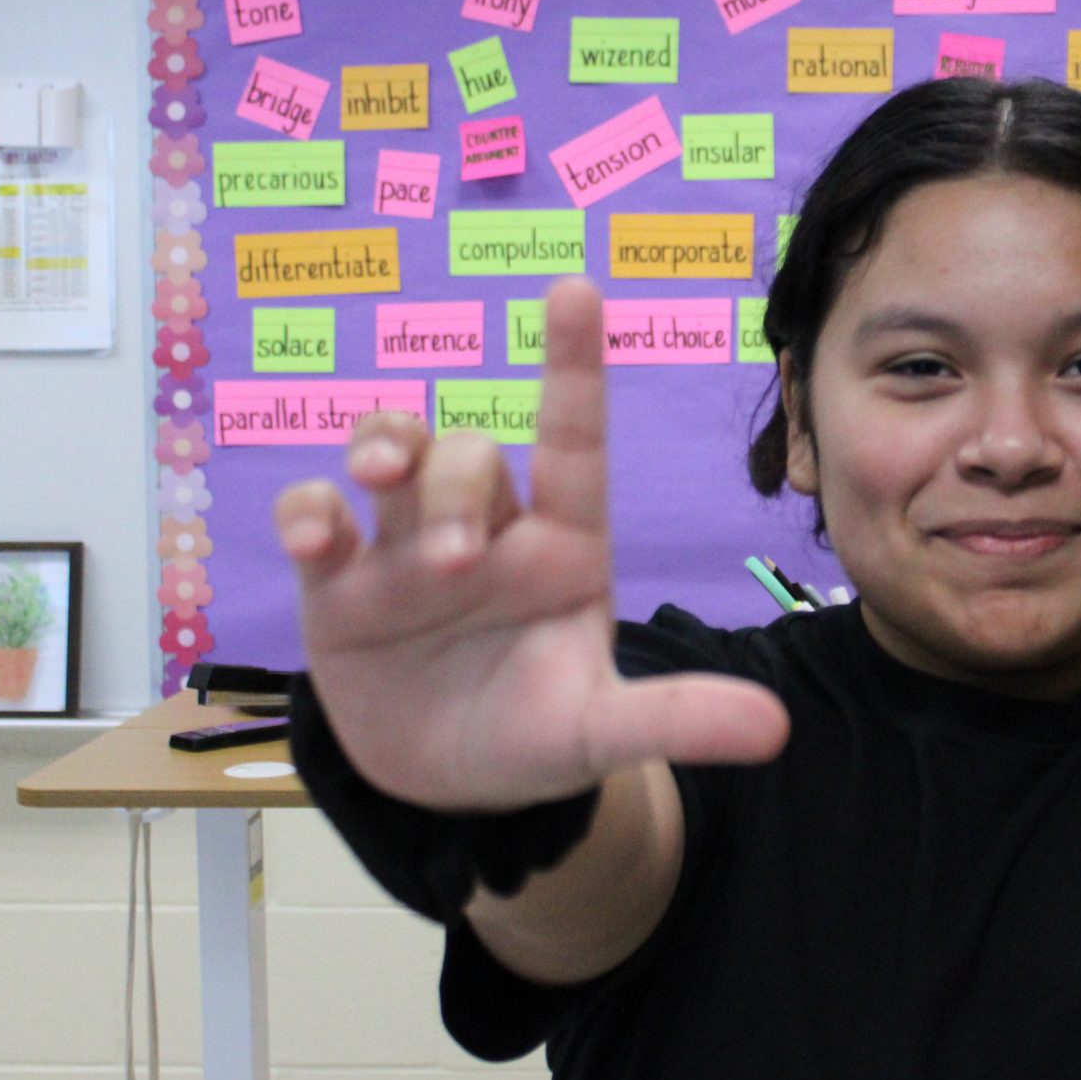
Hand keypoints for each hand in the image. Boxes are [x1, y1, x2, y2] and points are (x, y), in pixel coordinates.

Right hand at [273, 277, 789, 813]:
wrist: (449, 791)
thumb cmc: (537, 736)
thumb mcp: (603, 735)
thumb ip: (677, 720)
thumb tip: (775, 730)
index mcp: (562, 546)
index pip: (572, 439)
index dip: (573, 365)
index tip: (576, 288)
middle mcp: (484, 529)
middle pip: (466, 454)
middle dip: (453, 487)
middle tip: (450, 563)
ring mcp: (403, 549)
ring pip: (392, 451)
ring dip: (381, 448)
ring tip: (373, 484)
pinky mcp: (337, 582)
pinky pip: (313, 511)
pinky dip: (305, 508)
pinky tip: (312, 535)